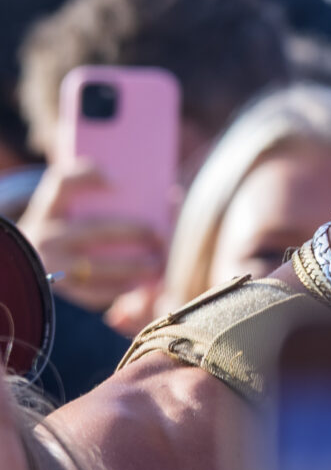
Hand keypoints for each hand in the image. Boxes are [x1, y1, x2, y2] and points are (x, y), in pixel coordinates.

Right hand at [20, 160, 165, 314]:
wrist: (25, 260)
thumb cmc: (64, 225)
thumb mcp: (66, 205)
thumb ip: (97, 192)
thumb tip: (166, 196)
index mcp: (49, 206)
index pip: (63, 182)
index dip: (88, 176)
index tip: (118, 180)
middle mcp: (47, 234)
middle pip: (95, 228)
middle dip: (132, 231)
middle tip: (159, 234)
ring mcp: (50, 264)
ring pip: (96, 266)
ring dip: (131, 266)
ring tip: (158, 264)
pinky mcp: (57, 290)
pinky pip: (91, 292)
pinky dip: (118, 289)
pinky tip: (141, 284)